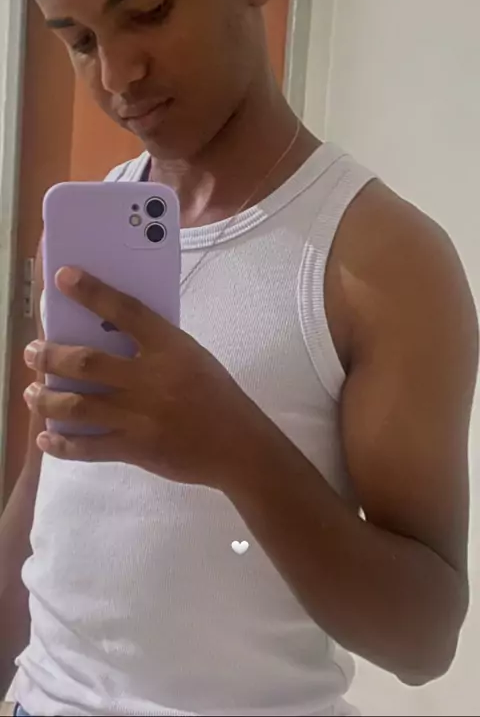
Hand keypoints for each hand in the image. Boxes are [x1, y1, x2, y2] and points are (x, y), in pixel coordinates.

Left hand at [23, 267, 262, 488]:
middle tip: (33, 351)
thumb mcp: (191, 357)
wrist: (238, 444)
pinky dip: (62, 444)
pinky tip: (46, 437)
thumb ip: (155, 346)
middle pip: (86, 362)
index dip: (92, 292)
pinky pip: (88, 447)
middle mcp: (150, 379)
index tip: (63, 277)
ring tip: (33, 392)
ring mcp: (140, 417)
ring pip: (78, 406)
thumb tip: (107, 336)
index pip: (125, 311)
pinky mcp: (135, 449)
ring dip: (46, 399)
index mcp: (170, 348)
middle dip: (51, 356)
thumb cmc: (215, 394)